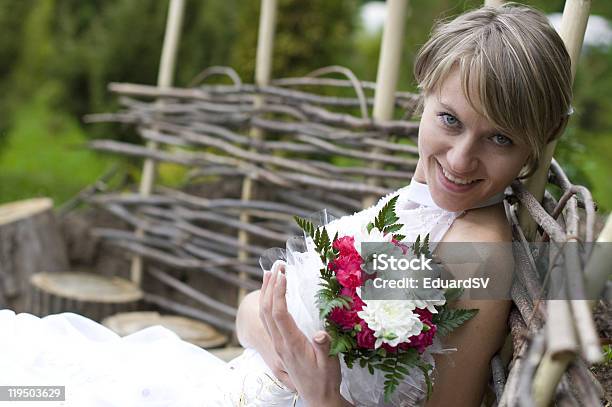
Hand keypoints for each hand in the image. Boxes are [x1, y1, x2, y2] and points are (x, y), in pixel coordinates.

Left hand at [259, 264, 342, 405]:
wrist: (316, 398)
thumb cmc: (325, 379)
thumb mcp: (329, 364)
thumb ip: (324, 347)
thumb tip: (320, 333)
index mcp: (291, 344)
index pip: (279, 313)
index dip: (279, 292)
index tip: (283, 274)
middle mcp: (280, 342)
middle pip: (267, 310)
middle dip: (270, 286)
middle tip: (277, 266)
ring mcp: (278, 344)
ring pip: (265, 315)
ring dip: (266, 292)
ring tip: (270, 273)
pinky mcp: (279, 345)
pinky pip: (268, 320)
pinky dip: (268, 303)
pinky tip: (272, 295)